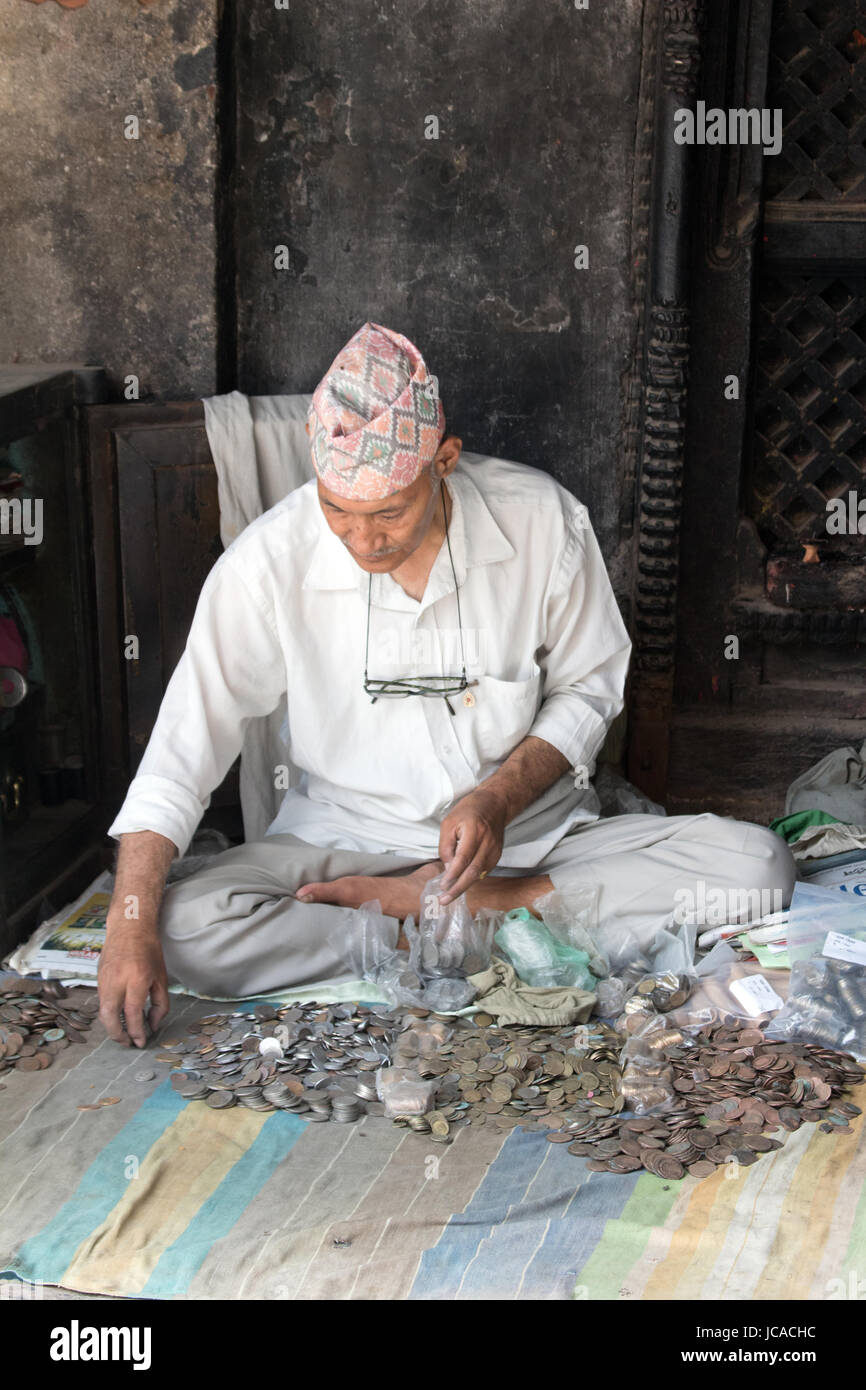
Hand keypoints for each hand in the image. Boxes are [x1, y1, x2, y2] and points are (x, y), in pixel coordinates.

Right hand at [98, 922, 169, 1047]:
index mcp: (137, 978)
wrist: (129, 927)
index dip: (136, 1032)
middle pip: (110, 1016)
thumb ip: (160, 1004)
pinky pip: (101, 1001)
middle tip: (127, 1044)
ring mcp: (104, 979)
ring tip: (123, 1034)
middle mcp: (117, 980)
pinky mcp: (98, 978)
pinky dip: (108, 1013)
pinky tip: (118, 1018)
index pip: (133, 1013)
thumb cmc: (149, 951)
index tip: (141, 1042)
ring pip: (102, 1011)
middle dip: (117, 1035)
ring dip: (111, 1026)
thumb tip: (154, 1025)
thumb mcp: (161, 977)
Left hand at [438, 786, 506, 903]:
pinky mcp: (496, 855)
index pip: (463, 858)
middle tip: (445, 900)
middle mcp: (487, 843)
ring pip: (479, 875)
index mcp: (474, 831)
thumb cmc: (468, 811)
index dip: (453, 874)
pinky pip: (483, 872)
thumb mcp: (449, 823)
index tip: (443, 886)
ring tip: (449, 896)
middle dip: (458, 889)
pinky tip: (460, 884)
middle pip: (473, 871)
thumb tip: (448, 869)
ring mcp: (494, 850)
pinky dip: (471, 879)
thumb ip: (446, 846)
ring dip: (464, 887)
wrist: (494, 805)